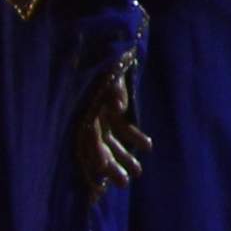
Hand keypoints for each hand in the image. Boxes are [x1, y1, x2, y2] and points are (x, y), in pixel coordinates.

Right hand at [68, 63, 151, 194]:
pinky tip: (148, 147)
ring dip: (124, 157)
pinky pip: (123, 128)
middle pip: (98, 147)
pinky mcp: (112, 111)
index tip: (103, 170)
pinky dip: (135, 137)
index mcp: (82, 110)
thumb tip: (120, 108)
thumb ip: (113, 91)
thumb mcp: (108, 73)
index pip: (86, 139)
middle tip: (123, 184)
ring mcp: (100, 115)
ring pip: (111, 142)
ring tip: (137, 173)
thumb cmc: (107, 62)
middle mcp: (89, 117)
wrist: (108, 47)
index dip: (95, 155)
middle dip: (110, 166)